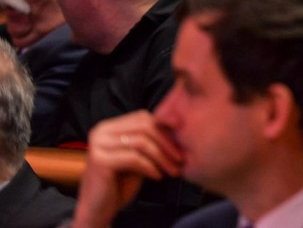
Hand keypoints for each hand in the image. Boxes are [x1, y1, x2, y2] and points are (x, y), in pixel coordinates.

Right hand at [72, 111, 182, 227]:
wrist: (98, 209)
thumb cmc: (119, 183)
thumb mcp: (138, 156)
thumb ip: (149, 141)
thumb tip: (176, 128)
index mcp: (109, 127)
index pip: (143, 117)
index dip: (164, 129)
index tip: (181, 143)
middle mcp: (101, 132)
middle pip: (144, 127)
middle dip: (167, 143)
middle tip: (180, 158)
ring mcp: (98, 145)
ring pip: (141, 142)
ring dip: (162, 157)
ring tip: (172, 170)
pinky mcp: (100, 161)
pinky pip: (134, 159)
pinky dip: (150, 167)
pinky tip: (158, 177)